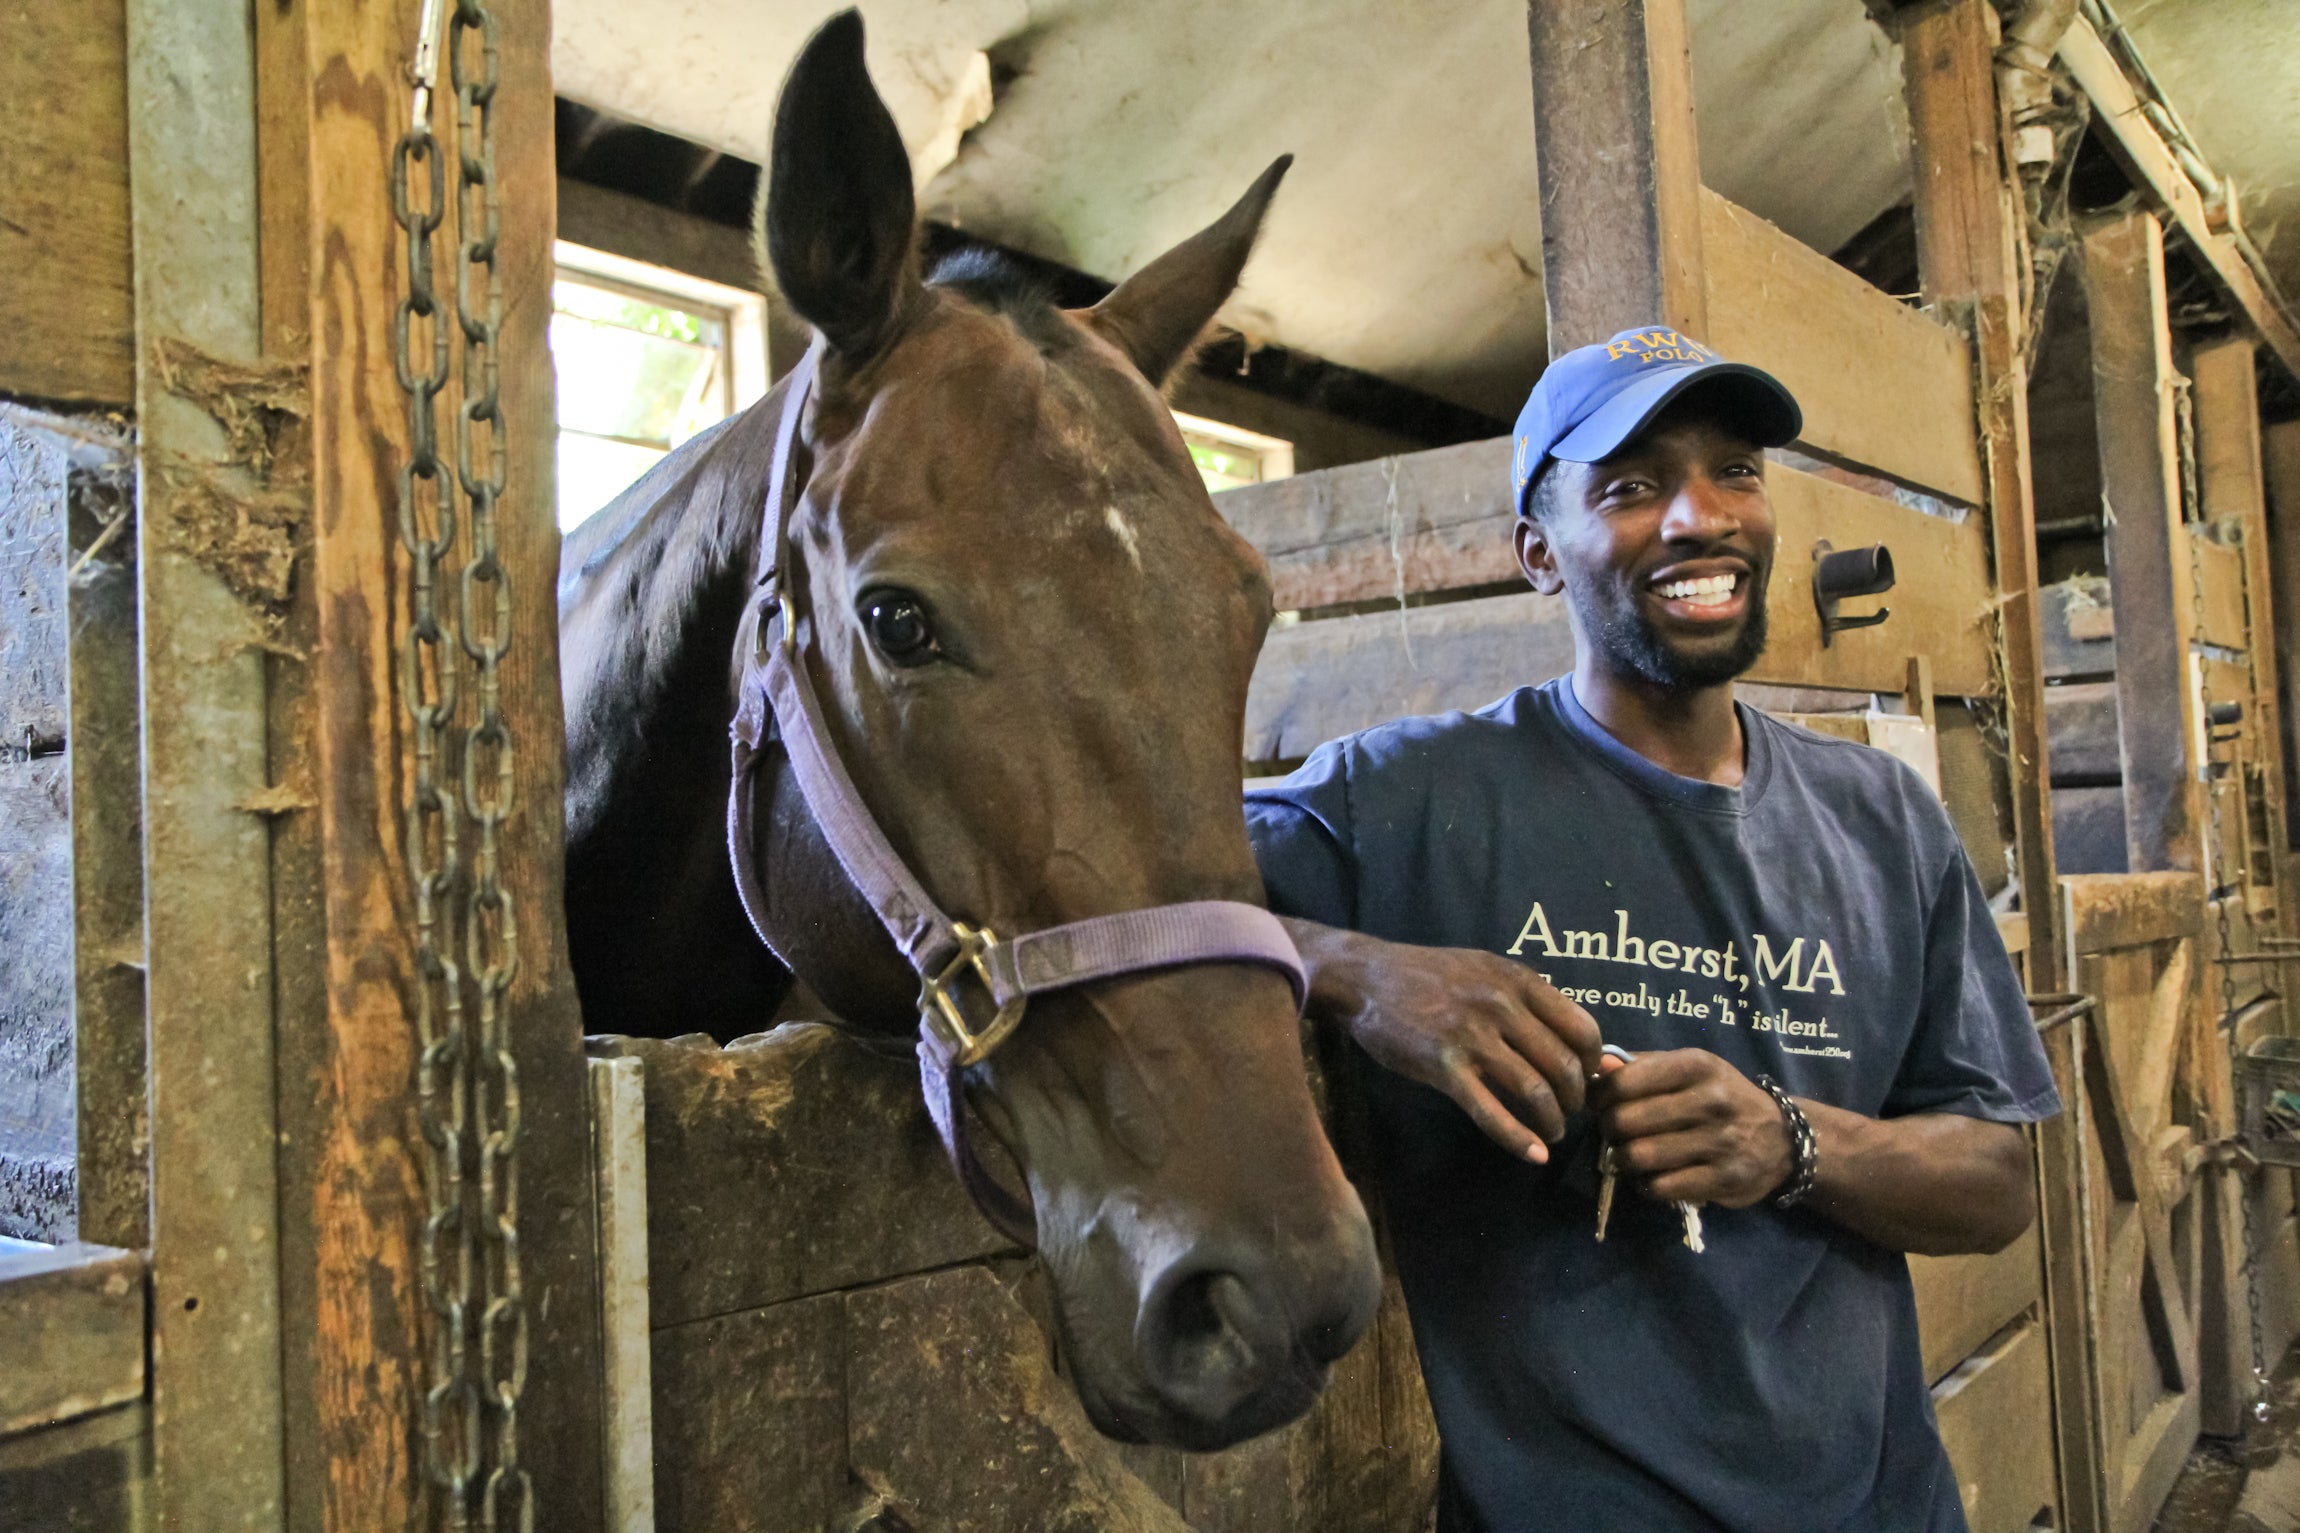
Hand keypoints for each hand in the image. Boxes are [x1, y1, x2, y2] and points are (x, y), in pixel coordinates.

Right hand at [1280, 920, 1605, 1162]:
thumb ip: (1532, 1003)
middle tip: (1568, 1113)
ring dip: (1551, 1122)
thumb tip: (1584, 1048)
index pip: (1582, 1029)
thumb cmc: (1428, 975)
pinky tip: (1532, 1155)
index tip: (1586, 1080)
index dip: (1593, 1064)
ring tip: (1551, 1134)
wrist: (1366, 978)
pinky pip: (1491, 1112)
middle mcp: (1501, 1005)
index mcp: (1518, 980)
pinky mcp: (1443, 1067)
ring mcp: (1472, 1037)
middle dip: (1574, 1099)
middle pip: (1563, 1065)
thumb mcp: (1487, 972)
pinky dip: (1518, 1139)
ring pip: (1534, 1091)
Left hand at [1594, 1049, 1792, 1207]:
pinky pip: (1662, 1186)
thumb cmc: (1721, 1097)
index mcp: (1696, 1065)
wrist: (1782, 1139)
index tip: (1599, 1104)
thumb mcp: (1689, 1070)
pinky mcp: (1725, 1179)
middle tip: (1615, 1133)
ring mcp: (1720, 1142)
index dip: (1599, 1096)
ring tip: (1629, 1156)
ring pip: (1640, 1156)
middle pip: (1625, 1120)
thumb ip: (1641, 1067)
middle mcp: (1710, 1100)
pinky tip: (1652, 1177)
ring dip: (1623, 1160)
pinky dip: (1647, 1185)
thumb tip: (1596, 1068)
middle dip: (1609, 1129)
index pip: (1622, 1082)